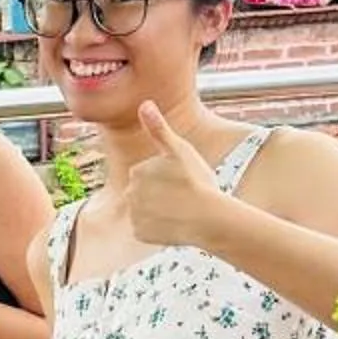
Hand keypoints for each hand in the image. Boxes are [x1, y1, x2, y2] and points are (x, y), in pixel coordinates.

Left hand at [128, 103, 224, 250]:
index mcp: (136, 171)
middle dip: (160, 194)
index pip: (149, 173)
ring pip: (146, 211)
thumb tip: (144, 103)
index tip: (181, 180)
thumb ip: (158, 128)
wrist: (208, 218)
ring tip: (180, 210)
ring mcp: (133, 215)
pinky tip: (174, 225)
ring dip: (159, 211)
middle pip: (145, 192)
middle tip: (182, 196)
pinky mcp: (140, 234)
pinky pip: (147, 229)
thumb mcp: (179, 149)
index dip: (167, 177)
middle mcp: (129, 193)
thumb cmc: (197, 181)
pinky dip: (158, 229)